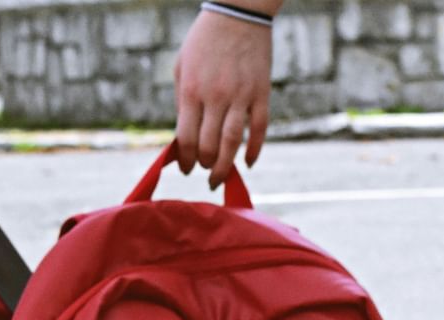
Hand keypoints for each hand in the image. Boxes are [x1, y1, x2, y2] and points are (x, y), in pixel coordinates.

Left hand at [173, 9, 273, 188]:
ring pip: (233, 143)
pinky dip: (255, 149)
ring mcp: (241, 96)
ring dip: (226, 167)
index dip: (185, 160)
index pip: (186, 138)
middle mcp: (216, 97)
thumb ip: (182, 101)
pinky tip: (249, 162)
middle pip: (210, 146)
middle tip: (205, 173)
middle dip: (205, 166)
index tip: (186, 168)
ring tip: (220, 178)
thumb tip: (184, 136)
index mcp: (191, 91)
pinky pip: (259, 129)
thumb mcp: (182, 67)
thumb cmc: (204, 42)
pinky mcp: (261, 93)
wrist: (237, 13)